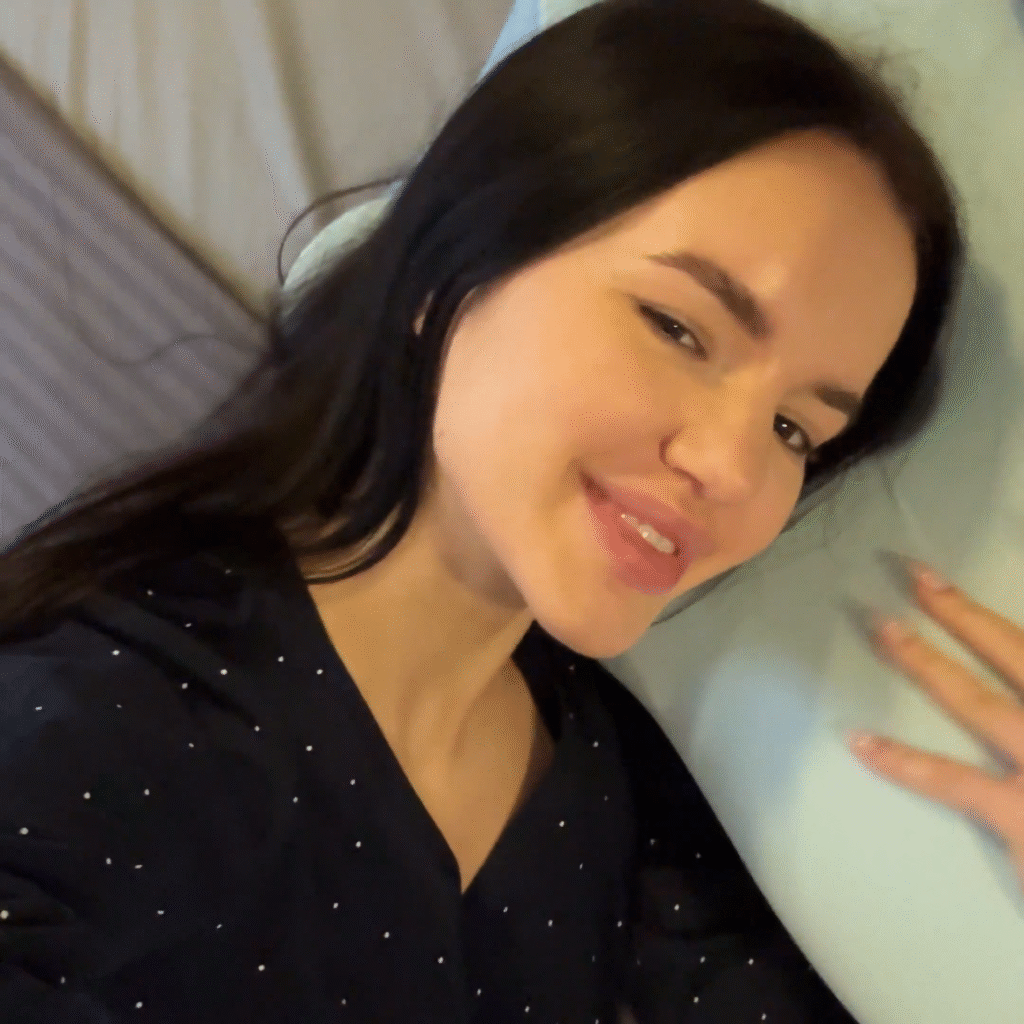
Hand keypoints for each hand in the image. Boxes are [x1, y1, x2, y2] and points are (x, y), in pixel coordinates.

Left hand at [849, 557, 1023, 894]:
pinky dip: (903, 762)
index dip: (988, 616)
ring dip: (925, 661)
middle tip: (912, 573)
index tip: (951, 582)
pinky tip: (859, 740)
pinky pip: (954, 782)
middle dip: (961, 612)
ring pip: (978, 701)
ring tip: (879, 626)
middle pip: (1015, 651)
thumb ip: (1018, 704)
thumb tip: (1001, 691)